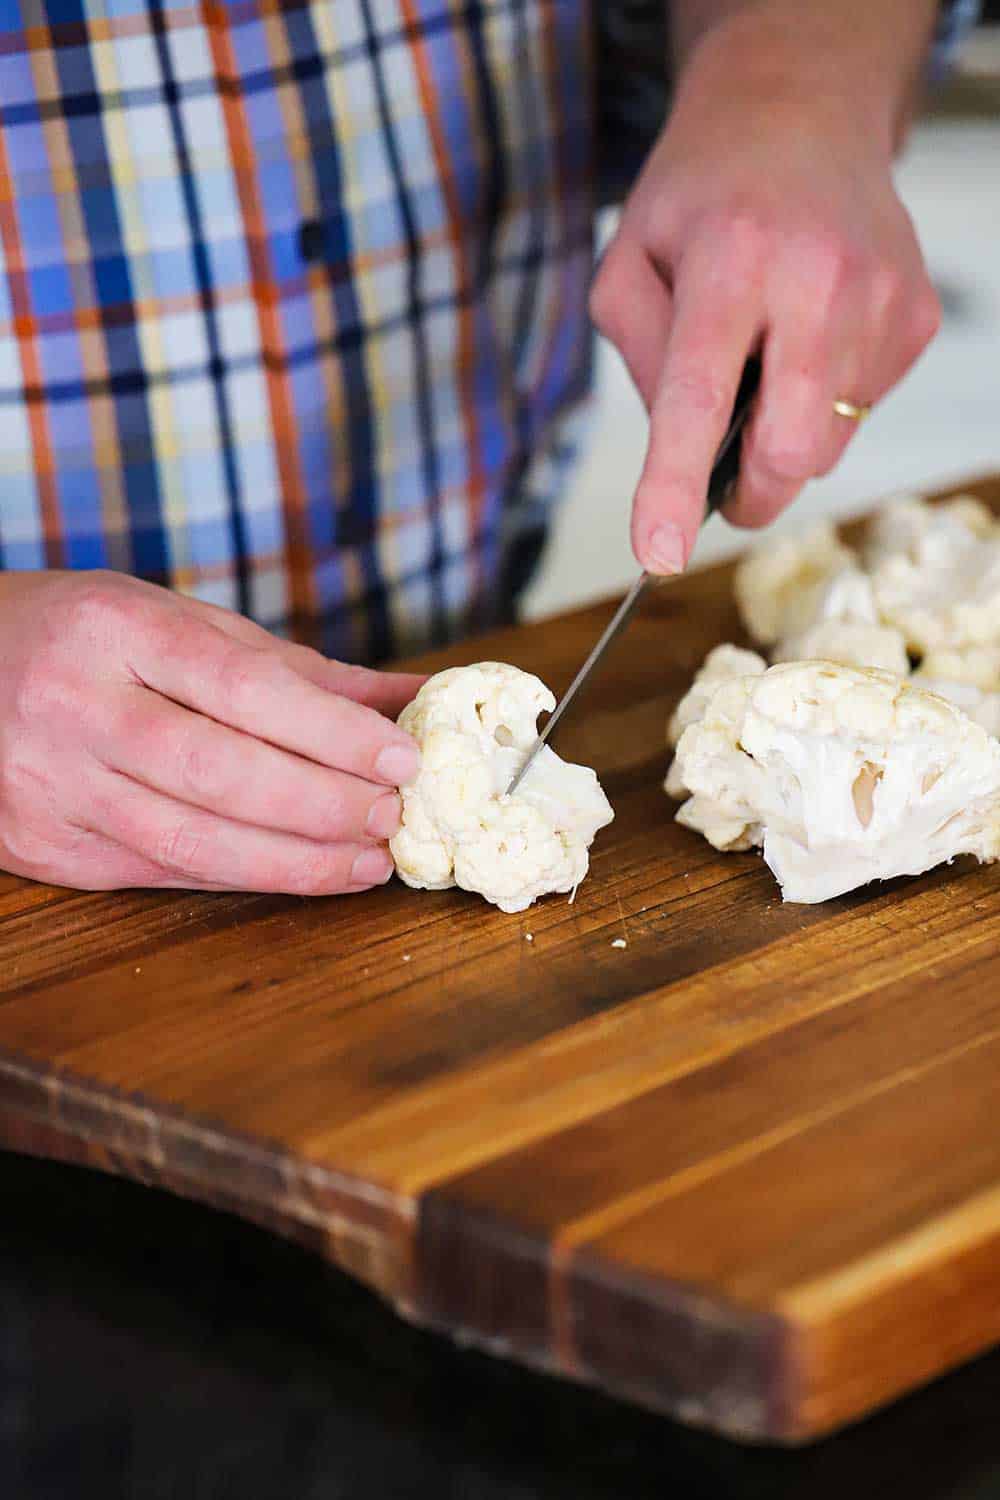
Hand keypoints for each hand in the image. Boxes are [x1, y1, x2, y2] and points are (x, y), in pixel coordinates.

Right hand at [0, 572, 424, 892]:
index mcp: (116, 629)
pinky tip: (297, 872)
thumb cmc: (85, 636)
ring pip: (190, 843)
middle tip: (390, 818)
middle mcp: (76, 706)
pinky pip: (159, 873)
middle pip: (220, 773)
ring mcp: (52, 785)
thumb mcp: (177, 621)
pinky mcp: (44, 848)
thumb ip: (291, 667)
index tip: (400, 758)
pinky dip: (239, 877)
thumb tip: (409, 698)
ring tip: (365, 862)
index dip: (331, 732)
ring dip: (294, 862)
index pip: (242, 687)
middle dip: (322, 806)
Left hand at [589, 12, 941, 572]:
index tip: (660, 553)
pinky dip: (822, 402)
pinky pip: (860, 411)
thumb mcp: (628, 261)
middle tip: (720, 474)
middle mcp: (816, 279)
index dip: (674, 484)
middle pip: (791, 452)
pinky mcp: (913, 318)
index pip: (700, 396)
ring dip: (784, 434)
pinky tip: (808, 339)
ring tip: (767, 355)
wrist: (800, 113)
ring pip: (827, 444)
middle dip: (750, 490)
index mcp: (730, 260)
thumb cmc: (705, 193)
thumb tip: (678, 449)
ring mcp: (879, 300)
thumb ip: (638, 359)